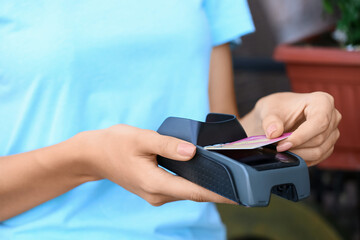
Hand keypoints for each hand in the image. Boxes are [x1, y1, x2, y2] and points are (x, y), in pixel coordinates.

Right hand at [78, 125, 234, 205]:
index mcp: (155, 183)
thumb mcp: (141, 138)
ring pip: (188, 192)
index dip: (220, 194)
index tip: (240, 195)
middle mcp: (157, 194)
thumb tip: (193, 152)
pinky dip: (195, 184)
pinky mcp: (154, 189)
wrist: (93, 155)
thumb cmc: (114, 144)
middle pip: (195, 195)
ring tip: (229, 179)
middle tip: (242, 183)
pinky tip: (205, 175)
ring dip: (208, 188)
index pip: (195, 192)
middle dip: (218, 191)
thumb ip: (168, 145)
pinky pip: (180, 188)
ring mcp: (155, 194)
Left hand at [241, 92, 340, 165]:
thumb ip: (270, 121)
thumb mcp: (269, 109)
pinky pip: (318, 158)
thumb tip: (273, 133)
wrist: (278, 115)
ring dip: (297, 155)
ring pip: (319, 151)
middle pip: (319, 139)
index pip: (319, 122)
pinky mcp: (328, 145)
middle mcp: (332, 116)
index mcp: (322, 101)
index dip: (300, 136)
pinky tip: (288, 154)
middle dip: (296, 147)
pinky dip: (301, 159)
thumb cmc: (277, 108)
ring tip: (281, 150)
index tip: (281, 145)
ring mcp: (332, 132)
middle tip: (276, 148)